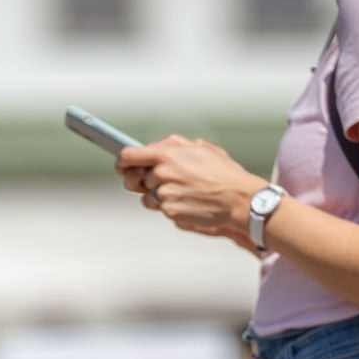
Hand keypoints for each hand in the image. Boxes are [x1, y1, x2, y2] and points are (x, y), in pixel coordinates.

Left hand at [115, 135, 262, 242]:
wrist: (238, 199)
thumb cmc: (222, 172)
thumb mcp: (201, 148)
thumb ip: (174, 146)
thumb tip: (156, 147)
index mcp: (167, 154)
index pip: (129, 155)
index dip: (121, 161)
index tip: (121, 165)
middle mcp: (161, 174)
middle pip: (135, 178)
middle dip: (142, 180)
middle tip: (156, 181)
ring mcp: (164, 194)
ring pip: (147, 195)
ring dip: (158, 194)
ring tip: (181, 190)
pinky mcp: (169, 212)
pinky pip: (160, 209)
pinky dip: (170, 206)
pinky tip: (187, 201)